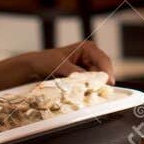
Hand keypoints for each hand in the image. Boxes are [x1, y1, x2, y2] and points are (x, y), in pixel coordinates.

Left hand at [0, 39, 116, 88]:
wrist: (34, 68)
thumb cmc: (45, 61)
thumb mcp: (59, 65)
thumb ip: (73, 71)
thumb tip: (85, 78)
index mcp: (87, 48)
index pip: (103, 60)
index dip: (107, 71)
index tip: (108, 82)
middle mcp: (90, 57)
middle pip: (103, 71)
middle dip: (101, 81)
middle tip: (99, 92)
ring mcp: (87, 68)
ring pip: (97, 80)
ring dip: (94, 87)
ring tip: (88, 94)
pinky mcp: (83, 78)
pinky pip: (90, 85)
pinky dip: (88, 90)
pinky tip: (83, 94)